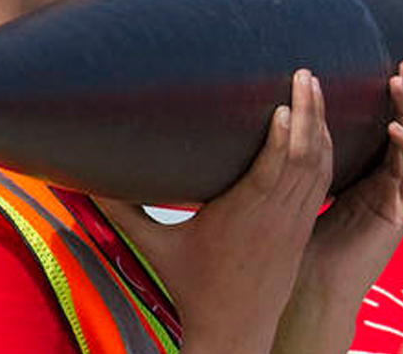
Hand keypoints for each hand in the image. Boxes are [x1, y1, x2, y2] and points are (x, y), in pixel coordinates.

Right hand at [101, 69, 331, 353]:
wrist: (235, 330)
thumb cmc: (191, 287)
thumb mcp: (154, 248)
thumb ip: (121, 211)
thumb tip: (75, 182)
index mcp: (242, 218)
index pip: (271, 173)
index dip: (282, 138)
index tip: (284, 105)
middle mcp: (275, 217)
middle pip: (303, 159)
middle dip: (310, 113)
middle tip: (305, 74)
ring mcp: (296, 222)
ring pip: (319, 167)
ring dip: (322, 125)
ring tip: (315, 86)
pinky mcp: (304, 227)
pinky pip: (323, 182)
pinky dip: (327, 150)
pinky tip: (322, 125)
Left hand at [302, 60, 402, 291]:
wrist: (310, 284)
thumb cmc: (300, 240)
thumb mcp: (302, 185)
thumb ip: (302, 155)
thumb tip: (278, 112)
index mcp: (367, 174)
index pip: (386, 126)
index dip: (388, 97)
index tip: (382, 65)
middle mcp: (388, 182)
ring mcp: (399, 197)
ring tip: (402, 82)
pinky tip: (396, 130)